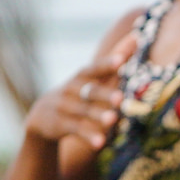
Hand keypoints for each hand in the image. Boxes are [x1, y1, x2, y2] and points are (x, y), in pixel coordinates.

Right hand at [25, 36, 135, 150]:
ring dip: (97, 116)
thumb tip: (137, 36)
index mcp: (82, 76)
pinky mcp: (59, 125)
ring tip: (113, 120)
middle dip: (104, 95)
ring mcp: (64, 107)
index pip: (94, 68)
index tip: (120, 60)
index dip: (106, 64)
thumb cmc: (79, 92)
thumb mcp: (94, 76)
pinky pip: (75, 130)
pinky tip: (101, 143)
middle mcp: (71, 90)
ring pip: (82, 112)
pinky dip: (88, 136)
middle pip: (89, 91)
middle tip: (120, 99)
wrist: (42, 115)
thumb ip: (116, 58)